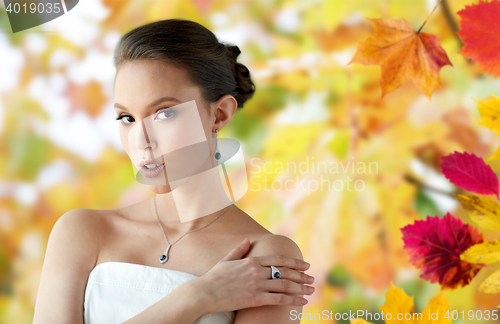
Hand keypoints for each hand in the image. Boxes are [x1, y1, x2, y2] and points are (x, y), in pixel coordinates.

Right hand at [194, 238, 313, 313]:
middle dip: (301, 276)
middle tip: (312, 279)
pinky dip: (292, 300)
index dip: (295, 262)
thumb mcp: (227, 259)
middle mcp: (257, 271)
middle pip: (285, 272)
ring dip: (300, 288)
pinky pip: (278, 299)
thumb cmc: (214, 276)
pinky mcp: (254, 299)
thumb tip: (246, 240)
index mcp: (252, 260)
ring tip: (310, 290)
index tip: (305, 265)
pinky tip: (301, 301)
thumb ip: (239, 250)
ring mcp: (256, 284)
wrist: (203, 292)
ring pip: (285, 285)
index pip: (279, 259)